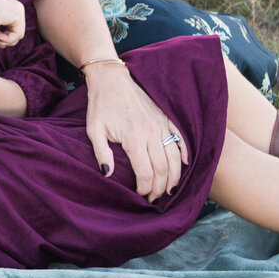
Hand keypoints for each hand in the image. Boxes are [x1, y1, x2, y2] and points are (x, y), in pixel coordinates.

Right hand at [0, 0, 23, 46]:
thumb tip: (5, 45)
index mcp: (9, 8)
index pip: (10, 28)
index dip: (0, 36)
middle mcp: (16, 7)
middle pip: (15, 33)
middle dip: (2, 39)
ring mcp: (19, 10)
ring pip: (17, 36)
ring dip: (3, 40)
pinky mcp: (18, 16)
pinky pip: (18, 35)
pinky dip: (6, 39)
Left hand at [84, 64, 188, 201]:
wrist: (111, 79)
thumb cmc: (100, 105)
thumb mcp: (93, 130)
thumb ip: (101, 153)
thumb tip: (107, 174)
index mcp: (133, 138)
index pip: (145, 172)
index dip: (145, 188)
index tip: (141, 195)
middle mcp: (150, 132)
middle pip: (163, 168)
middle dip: (161, 187)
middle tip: (156, 198)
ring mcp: (161, 124)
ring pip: (175, 156)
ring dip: (175, 176)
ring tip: (170, 189)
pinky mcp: (165, 117)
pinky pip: (180, 137)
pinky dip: (184, 153)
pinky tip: (185, 165)